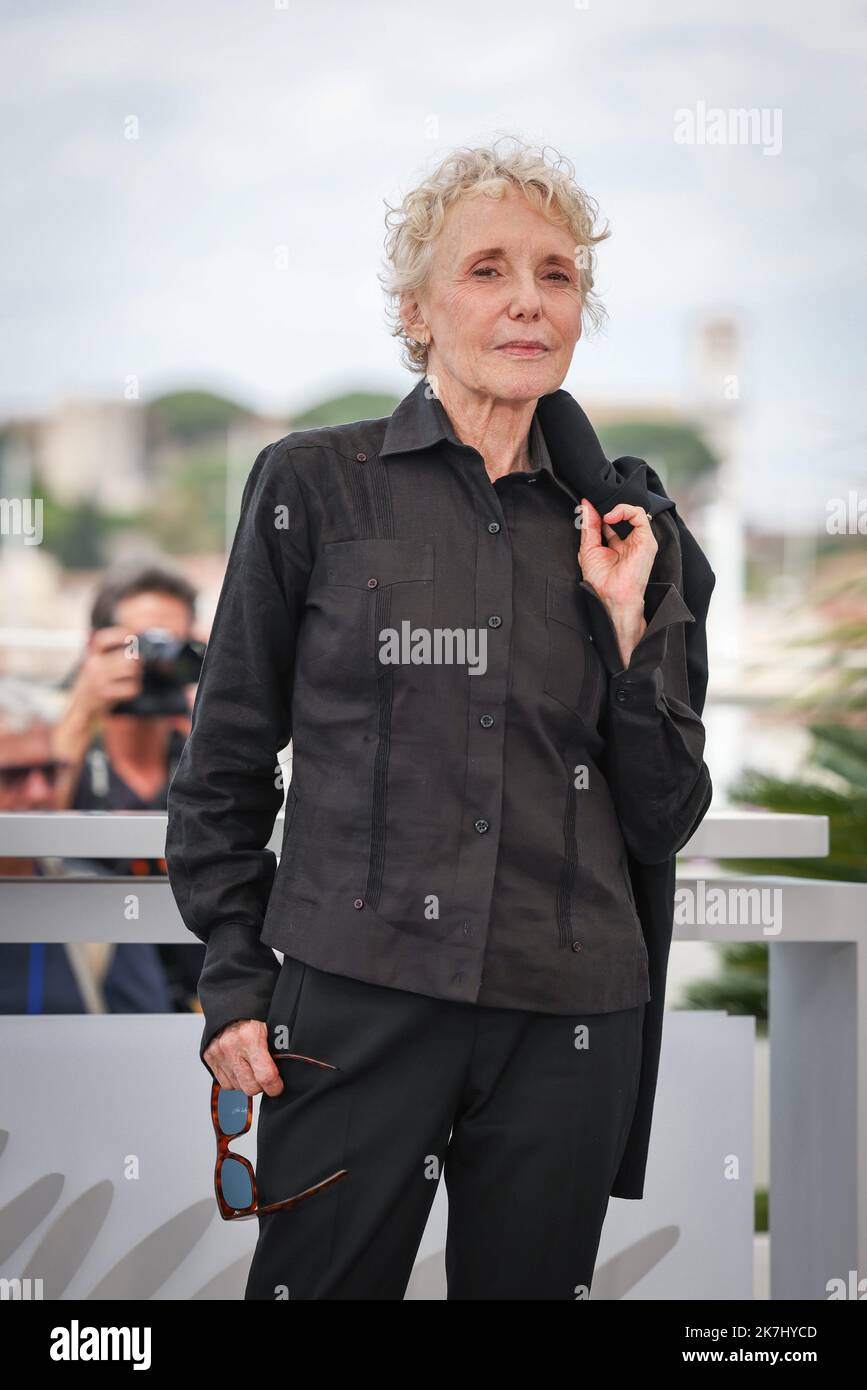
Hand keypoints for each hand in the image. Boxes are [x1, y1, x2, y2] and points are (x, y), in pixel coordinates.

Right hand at [71, 626, 144, 718]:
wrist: (79, 706)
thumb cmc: (90, 683)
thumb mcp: (91, 663)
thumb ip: (100, 651)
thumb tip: (114, 635)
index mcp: (91, 656)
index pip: (103, 639)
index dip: (118, 635)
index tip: (131, 635)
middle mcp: (94, 665)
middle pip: (127, 656)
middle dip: (137, 661)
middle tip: (137, 665)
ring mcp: (99, 680)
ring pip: (131, 670)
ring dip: (137, 674)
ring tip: (133, 677)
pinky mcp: (105, 694)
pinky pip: (131, 687)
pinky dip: (134, 689)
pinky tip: (130, 689)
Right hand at [204, 1018, 284, 1096]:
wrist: (231, 1002)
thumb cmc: (254, 1014)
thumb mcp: (271, 1027)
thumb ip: (276, 1050)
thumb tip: (284, 1073)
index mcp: (250, 1037)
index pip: (265, 1076)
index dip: (275, 1086)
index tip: (277, 1086)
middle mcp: (231, 1047)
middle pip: (250, 1087)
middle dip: (261, 1085)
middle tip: (264, 1074)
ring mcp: (218, 1053)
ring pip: (237, 1087)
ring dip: (246, 1081)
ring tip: (250, 1065)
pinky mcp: (209, 1057)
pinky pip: (224, 1083)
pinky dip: (234, 1079)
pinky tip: (239, 1066)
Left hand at [577, 498, 656, 667]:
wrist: (611, 597)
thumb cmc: (601, 581)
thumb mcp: (589, 548)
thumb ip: (589, 526)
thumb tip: (586, 505)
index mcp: (616, 545)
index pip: (610, 521)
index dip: (598, 512)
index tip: (586, 508)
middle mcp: (629, 541)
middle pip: (621, 515)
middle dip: (606, 507)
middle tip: (593, 507)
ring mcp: (640, 540)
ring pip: (632, 511)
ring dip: (614, 507)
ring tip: (603, 515)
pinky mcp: (647, 540)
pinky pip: (640, 514)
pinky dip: (624, 510)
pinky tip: (610, 518)